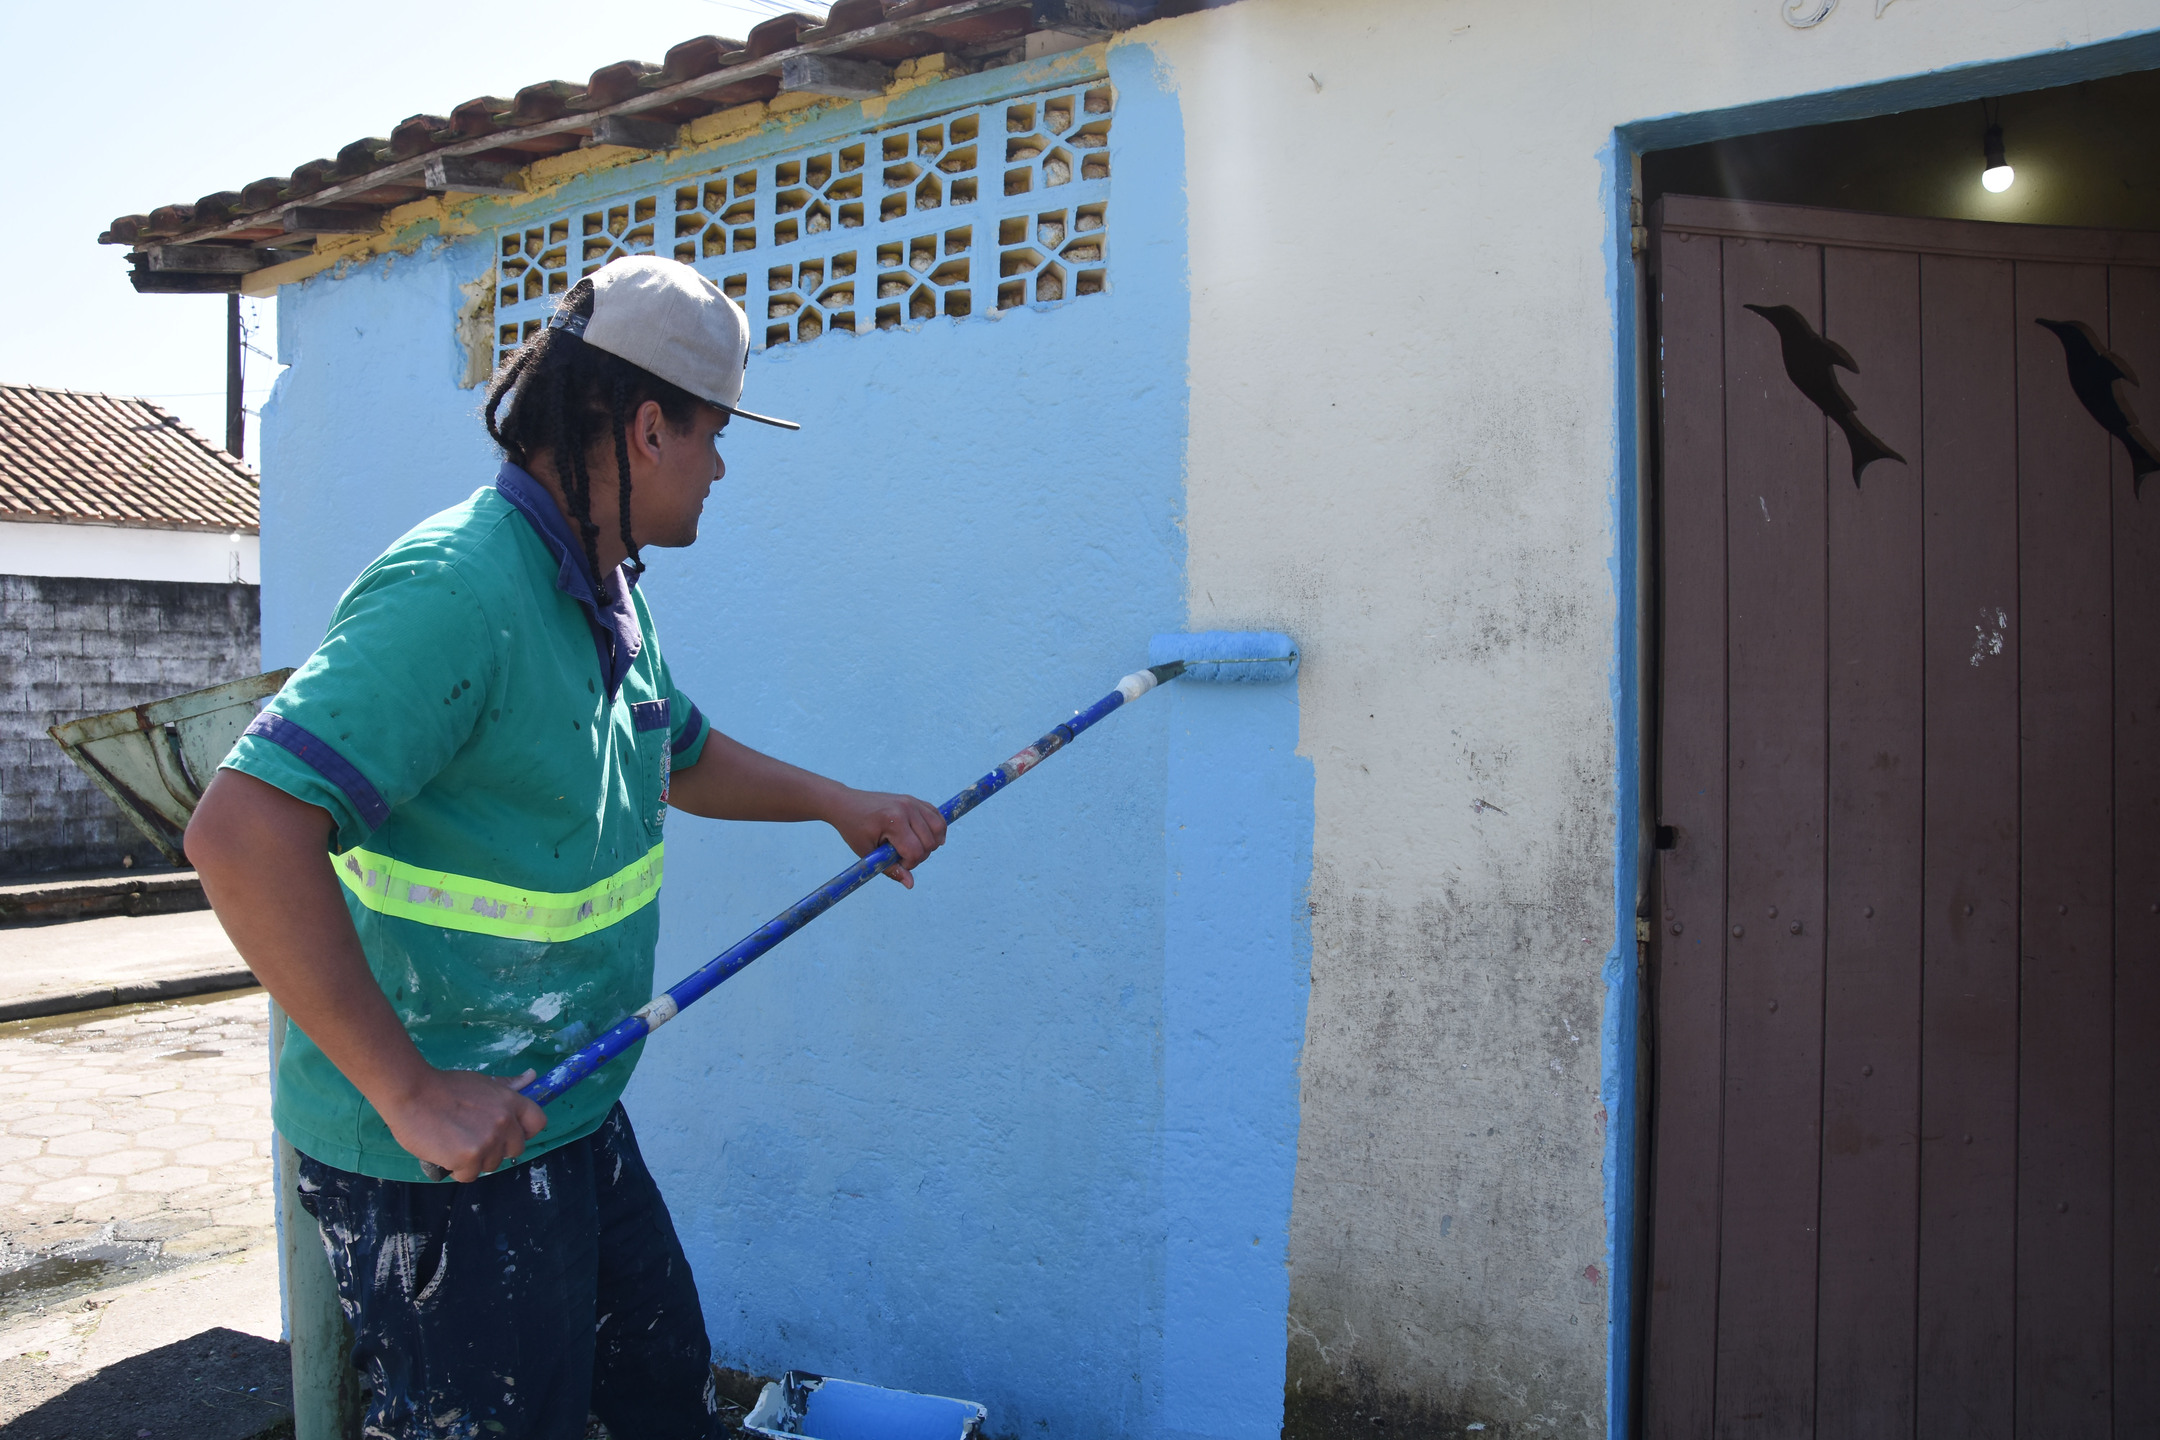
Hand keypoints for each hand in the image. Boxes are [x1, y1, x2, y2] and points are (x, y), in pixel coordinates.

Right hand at [381, 1067, 547, 1182]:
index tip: (507, 1133)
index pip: (538, 1123)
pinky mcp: (468, 1158)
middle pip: (515, 1150)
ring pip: (490, 1165)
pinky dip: (456, 1169)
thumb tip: (532, 1076)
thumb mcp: (481, 1082)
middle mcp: (505, 1122)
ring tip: (454, 1142)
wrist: (411, 1093)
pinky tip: (444, 1152)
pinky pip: (469, 1175)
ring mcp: (488, 1141)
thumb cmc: (443, 1087)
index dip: (523, 1132)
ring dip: (474, 1160)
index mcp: (511, 1101)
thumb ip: (506, 1086)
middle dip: (496, 1149)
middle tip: (472, 1138)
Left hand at [826, 788, 947, 887]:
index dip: (908, 864)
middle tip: (900, 855)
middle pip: (930, 842)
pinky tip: (928, 838)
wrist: (845, 804)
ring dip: (931, 843)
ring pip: (939, 828)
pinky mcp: (914, 800)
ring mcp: (912, 802)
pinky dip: (937, 829)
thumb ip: (891, 870)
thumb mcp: (868, 853)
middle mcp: (906, 808)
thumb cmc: (853, 829)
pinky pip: (936, 816)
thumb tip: (911, 884)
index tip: (893, 861)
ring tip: (914, 847)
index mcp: (893, 821)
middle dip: (918, 855)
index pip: (915, 851)